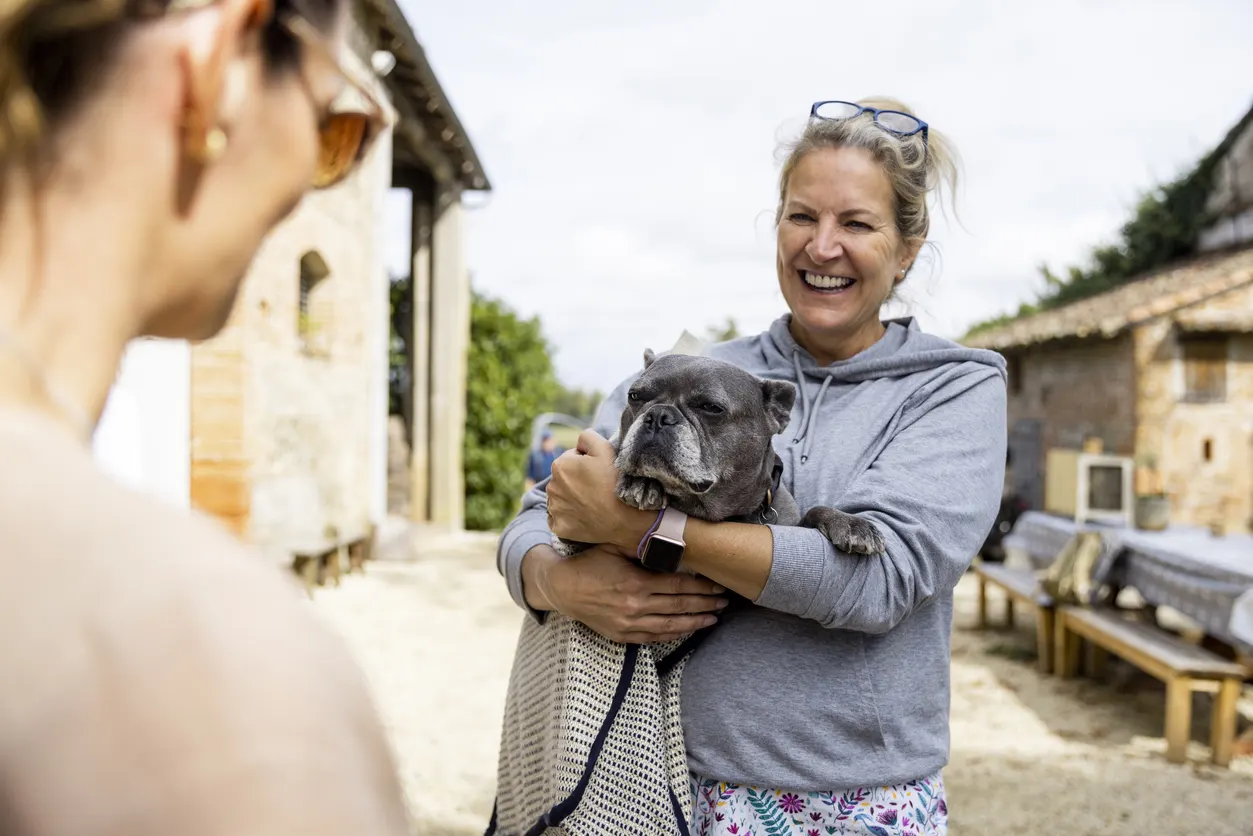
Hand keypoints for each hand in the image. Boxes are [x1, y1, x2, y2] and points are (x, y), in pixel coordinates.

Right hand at [533, 544, 728, 643]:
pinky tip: (688, 629)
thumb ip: (640, 545)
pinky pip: (654, 638)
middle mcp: (635, 606)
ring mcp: (629, 623)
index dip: (701, 586)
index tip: (718, 584)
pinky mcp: (623, 635)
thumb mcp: (614, 547)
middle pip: (679, 606)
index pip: (678, 585)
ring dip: (695, 621)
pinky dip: (673, 634)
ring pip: (671, 625)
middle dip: (705, 603)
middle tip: (725, 600)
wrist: (563, 589)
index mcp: (636, 582)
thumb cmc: (590, 563)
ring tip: (714, 618)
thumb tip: (668, 535)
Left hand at [546, 430, 653, 549]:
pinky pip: (559, 519)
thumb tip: (578, 444)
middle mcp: (551, 487)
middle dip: (577, 481)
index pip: (571, 459)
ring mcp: (554, 509)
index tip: (599, 473)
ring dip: (572, 499)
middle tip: (598, 488)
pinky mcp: (559, 528)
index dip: (587, 464)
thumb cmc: (615, 481)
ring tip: (593, 503)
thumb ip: (587, 437)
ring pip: (561, 499)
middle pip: (564, 479)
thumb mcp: (605, 448)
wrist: (626, 518)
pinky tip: (585, 516)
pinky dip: (569, 518)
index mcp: (559, 465)